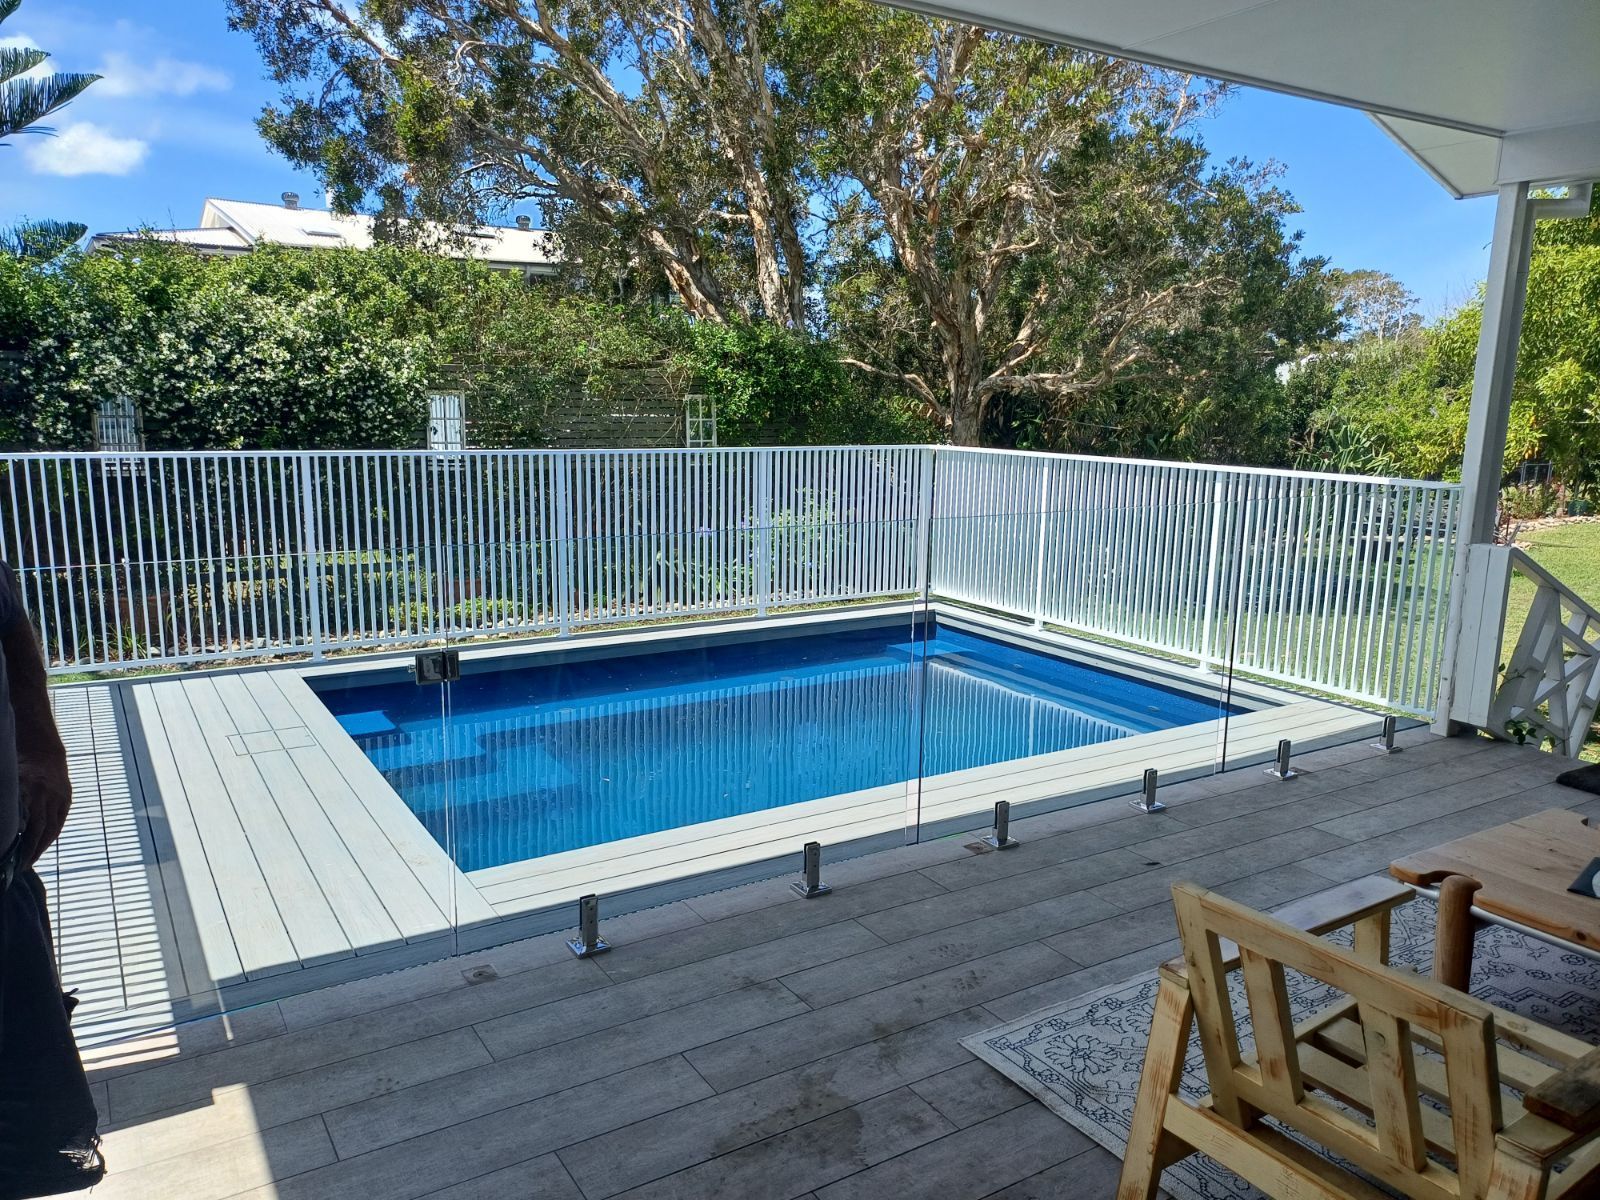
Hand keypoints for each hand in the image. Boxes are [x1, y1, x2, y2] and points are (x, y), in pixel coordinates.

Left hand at [18, 753, 70, 867]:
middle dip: (31, 851)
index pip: (25, 824)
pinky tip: (42, 846)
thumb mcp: (9, 782)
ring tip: (31, 861)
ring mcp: (58, 797)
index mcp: (27, 789)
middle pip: (39, 829)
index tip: (12, 859)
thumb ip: (10, 803)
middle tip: (21, 867)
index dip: (21, 844)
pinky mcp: (66, 798)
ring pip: (51, 828)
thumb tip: (6, 828)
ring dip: (41, 847)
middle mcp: (45, 795)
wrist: (43, 750)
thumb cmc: (18, 766)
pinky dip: (51, 836)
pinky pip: (59, 822)